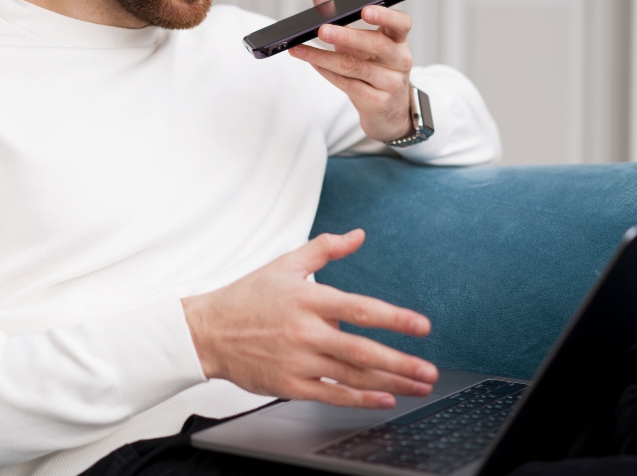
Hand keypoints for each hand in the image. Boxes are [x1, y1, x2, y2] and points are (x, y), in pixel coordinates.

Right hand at [182, 229, 437, 408]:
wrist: (207, 331)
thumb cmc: (247, 297)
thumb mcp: (285, 264)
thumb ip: (325, 249)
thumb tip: (358, 235)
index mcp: (308, 299)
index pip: (359, 309)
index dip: (394, 319)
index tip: (422, 326)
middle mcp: (305, 332)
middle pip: (361, 351)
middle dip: (400, 362)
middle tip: (429, 371)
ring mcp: (297, 361)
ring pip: (351, 376)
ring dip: (389, 383)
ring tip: (417, 386)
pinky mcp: (288, 385)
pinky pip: (330, 394)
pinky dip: (359, 399)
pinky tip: (384, 399)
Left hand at [288, 0, 414, 141]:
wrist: (388, 111)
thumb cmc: (374, 69)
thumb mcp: (361, 42)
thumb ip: (341, 16)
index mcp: (398, 40)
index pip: (401, 23)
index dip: (386, 16)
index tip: (366, 10)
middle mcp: (399, 60)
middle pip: (375, 44)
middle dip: (346, 35)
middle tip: (322, 29)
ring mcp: (390, 83)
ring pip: (354, 66)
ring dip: (323, 56)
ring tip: (300, 48)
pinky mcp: (377, 102)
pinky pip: (348, 84)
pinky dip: (326, 71)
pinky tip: (312, 62)